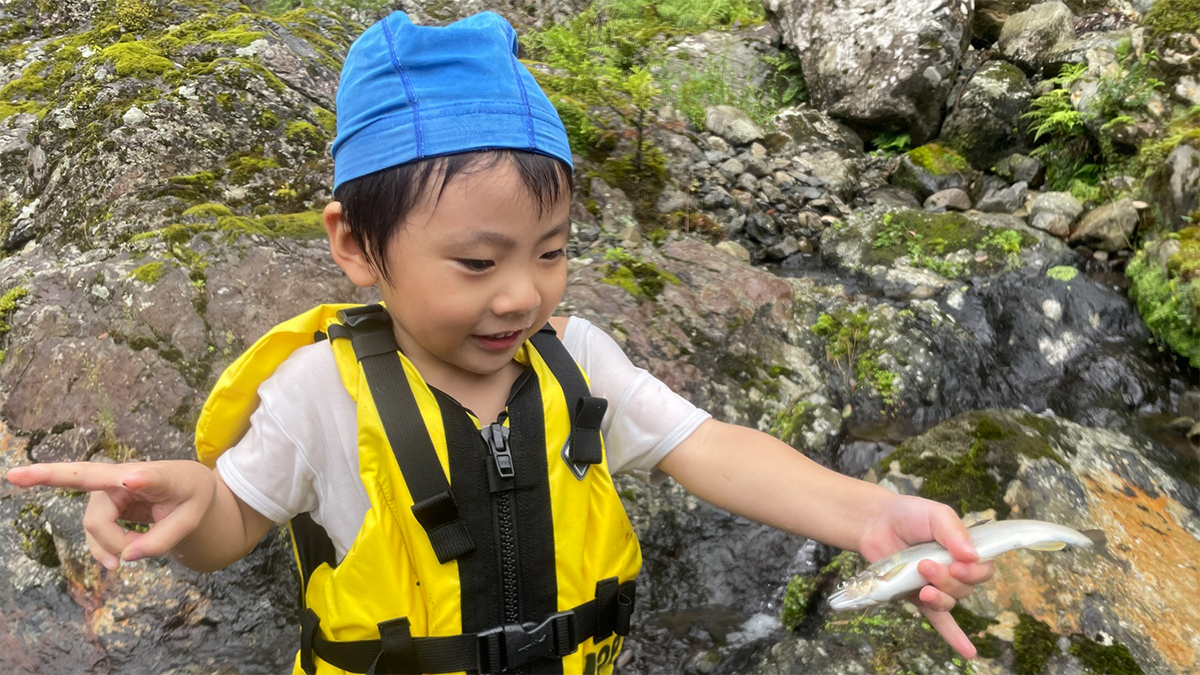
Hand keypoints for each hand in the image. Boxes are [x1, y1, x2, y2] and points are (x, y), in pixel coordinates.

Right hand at [5, 460, 217, 569]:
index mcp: (159, 477)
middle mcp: (126, 477)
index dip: (142, 480)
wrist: (188, 488)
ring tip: (133, 556)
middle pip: (91, 490)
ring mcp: (109, 490)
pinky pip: (95, 531)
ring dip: (114, 545)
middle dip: (47, 476)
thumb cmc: (190, 496)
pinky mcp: (103, 505)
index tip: (132, 479)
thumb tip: (126, 557)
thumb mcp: (191, 521)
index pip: (148, 477)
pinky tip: (115, 561)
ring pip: (95, 525)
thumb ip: (162, 541)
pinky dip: (105, 549)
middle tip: (13, 475)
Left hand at [857, 495, 994, 658]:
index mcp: (964, 551)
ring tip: (920, 582)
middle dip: (948, 580)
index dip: (975, 572)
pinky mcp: (917, 596)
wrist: (875, 522)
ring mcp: (935, 585)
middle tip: (926, 565)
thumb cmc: (909, 515)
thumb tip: (972, 556)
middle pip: (966, 588)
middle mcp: (954, 571)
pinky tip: (968, 652)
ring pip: (950, 601)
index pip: (983, 569)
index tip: (958, 564)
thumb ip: (954, 532)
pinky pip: (939, 620)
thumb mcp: (935, 514)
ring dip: (939, 595)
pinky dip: (954, 636)